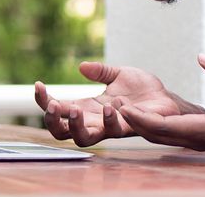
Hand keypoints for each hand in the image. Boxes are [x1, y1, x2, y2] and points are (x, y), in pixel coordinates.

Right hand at [35, 61, 204, 146]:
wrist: (166, 98)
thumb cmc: (141, 89)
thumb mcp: (117, 74)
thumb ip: (100, 71)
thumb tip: (81, 67)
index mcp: (86, 107)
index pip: (57, 108)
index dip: (43, 100)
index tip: (38, 85)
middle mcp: (93, 121)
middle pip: (61, 132)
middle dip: (52, 121)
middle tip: (53, 105)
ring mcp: (109, 127)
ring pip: (83, 139)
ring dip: (75, 125)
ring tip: (74, 108)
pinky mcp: (127, 128)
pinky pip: (113, 130)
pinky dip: (110, 119)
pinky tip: (113, 104)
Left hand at [118, 54, 204, 166]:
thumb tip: (202, 56)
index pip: (168, 127)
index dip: (143, 119)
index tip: (124, 109)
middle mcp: (199, 139)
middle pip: (158, 134)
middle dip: (134, 122)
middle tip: (110, 106)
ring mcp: (199, 140)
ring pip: (162, 136)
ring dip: (140, 124)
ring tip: (118, 108)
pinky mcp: (200, 135)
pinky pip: (170, 132)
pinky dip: (152, 124)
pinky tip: (139, 113)